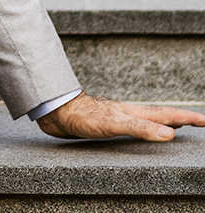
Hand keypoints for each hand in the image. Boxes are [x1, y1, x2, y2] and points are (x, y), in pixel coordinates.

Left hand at [38, 93, 204, 141]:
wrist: (54, 109)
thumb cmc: (82, 115)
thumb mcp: (114, 123)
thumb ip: (140, 128)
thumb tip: (170, 135)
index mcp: (133, 113)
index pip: (166, 115)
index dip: (185, 118)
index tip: (204, 120)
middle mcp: (127, 114)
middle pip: (158, 116)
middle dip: (179, 119)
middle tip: (197, 121)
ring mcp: (115, 118)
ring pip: (144, 121)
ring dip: (161, 123)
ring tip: (174, 127)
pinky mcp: (103, 124)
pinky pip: (129, 128)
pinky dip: (140, 131)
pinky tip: (136, 134)